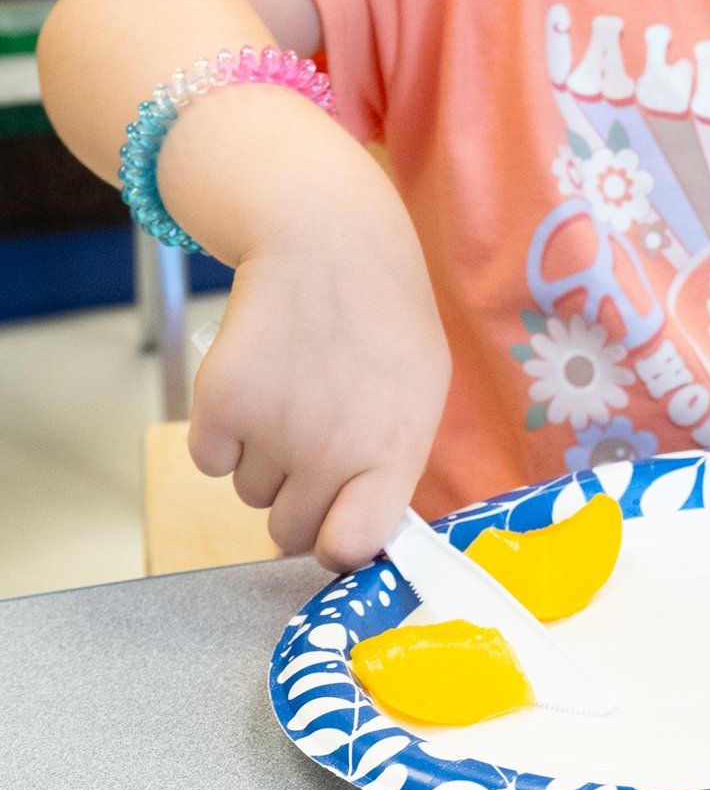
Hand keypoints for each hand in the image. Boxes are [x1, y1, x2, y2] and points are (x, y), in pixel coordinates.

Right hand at [188, 196, 449, 573]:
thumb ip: (395, 466)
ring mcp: (273, 430)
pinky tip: (257, 381)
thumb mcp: (421, 391)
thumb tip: (365, 535)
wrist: (326, 242)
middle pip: (289, 532)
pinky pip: (209, 460)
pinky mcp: (220, 406)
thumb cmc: (381, 319)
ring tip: (295, 390)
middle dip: (297, 500)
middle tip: (314, 440)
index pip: (351, 546)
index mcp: (392, 451)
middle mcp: (332, 450)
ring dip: (263, 458)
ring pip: (250, 493)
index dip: (336, 546)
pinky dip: (222, 433)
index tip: (335, 530)